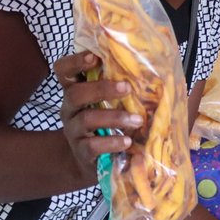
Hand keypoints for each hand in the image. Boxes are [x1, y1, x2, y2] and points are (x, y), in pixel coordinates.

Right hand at [53, 51, 143, 177]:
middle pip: (74, 94)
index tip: (94, 57)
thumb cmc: (108, 123)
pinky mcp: (81, 152)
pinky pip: (93, 145)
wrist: (94, 163)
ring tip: (137, 120)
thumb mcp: (111, 103)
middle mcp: (70, 109)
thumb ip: (120, 87)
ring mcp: (73, 131)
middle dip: (101, 88)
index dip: (75, 61)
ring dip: (114, 117)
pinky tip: (127, 141)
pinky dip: (112, 142)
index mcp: (75, 90)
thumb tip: (156, 68)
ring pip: (86, 119)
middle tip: (127, 87)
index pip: (63, 70)